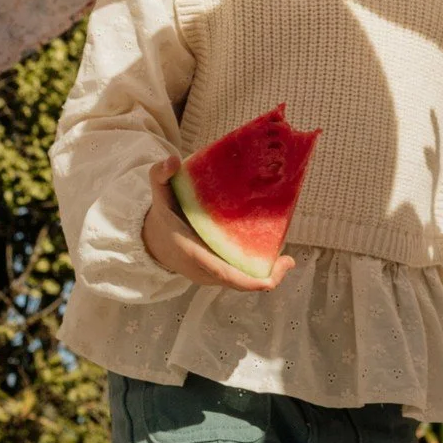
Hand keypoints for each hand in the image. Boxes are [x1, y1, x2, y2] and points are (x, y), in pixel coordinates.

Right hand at [141, 158, 294, 291]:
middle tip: (288, 262)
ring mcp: (210, 275)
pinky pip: (238, 277)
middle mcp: (203, 269)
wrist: (154, 240)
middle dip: (266, 278)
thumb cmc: (164, 216)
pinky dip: (255, 272)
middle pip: (237, 282)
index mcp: (192, 252)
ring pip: (240, 281)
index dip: (245, 281)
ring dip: (264, 275)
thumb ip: (161, 175)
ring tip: (286, 261)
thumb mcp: (160, 194)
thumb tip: (172, 161)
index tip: (268, 281)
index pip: (221, 272)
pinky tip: (272, 257)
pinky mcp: (216, 273)